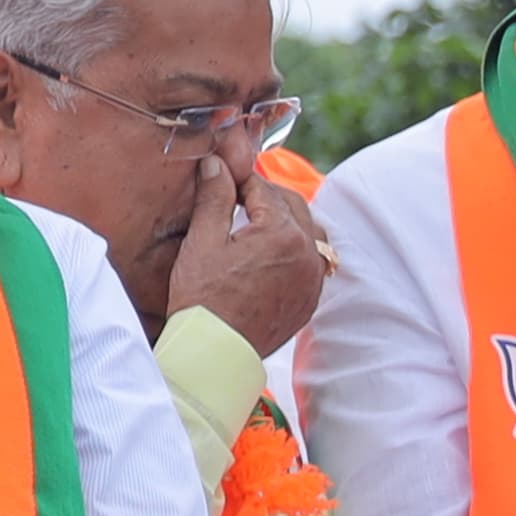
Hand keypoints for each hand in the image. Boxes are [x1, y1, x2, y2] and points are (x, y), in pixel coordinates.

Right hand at [166, 154, 331, 355]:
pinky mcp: (309, 301)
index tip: (220, 177)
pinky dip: (292, 249)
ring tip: (254, 222)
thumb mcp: (203, 241)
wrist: (216, 351)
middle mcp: (308, 255)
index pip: (263, 189)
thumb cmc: (204, 298)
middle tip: (234, 195)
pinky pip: (309, 262)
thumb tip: (217, 164)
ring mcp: (312, 281)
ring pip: (307, 233)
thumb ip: (214, 198)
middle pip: (292, 206)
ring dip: (284, 221)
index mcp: (283, 235)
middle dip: (265, 196)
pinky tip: (266, 254)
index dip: (238, 179)